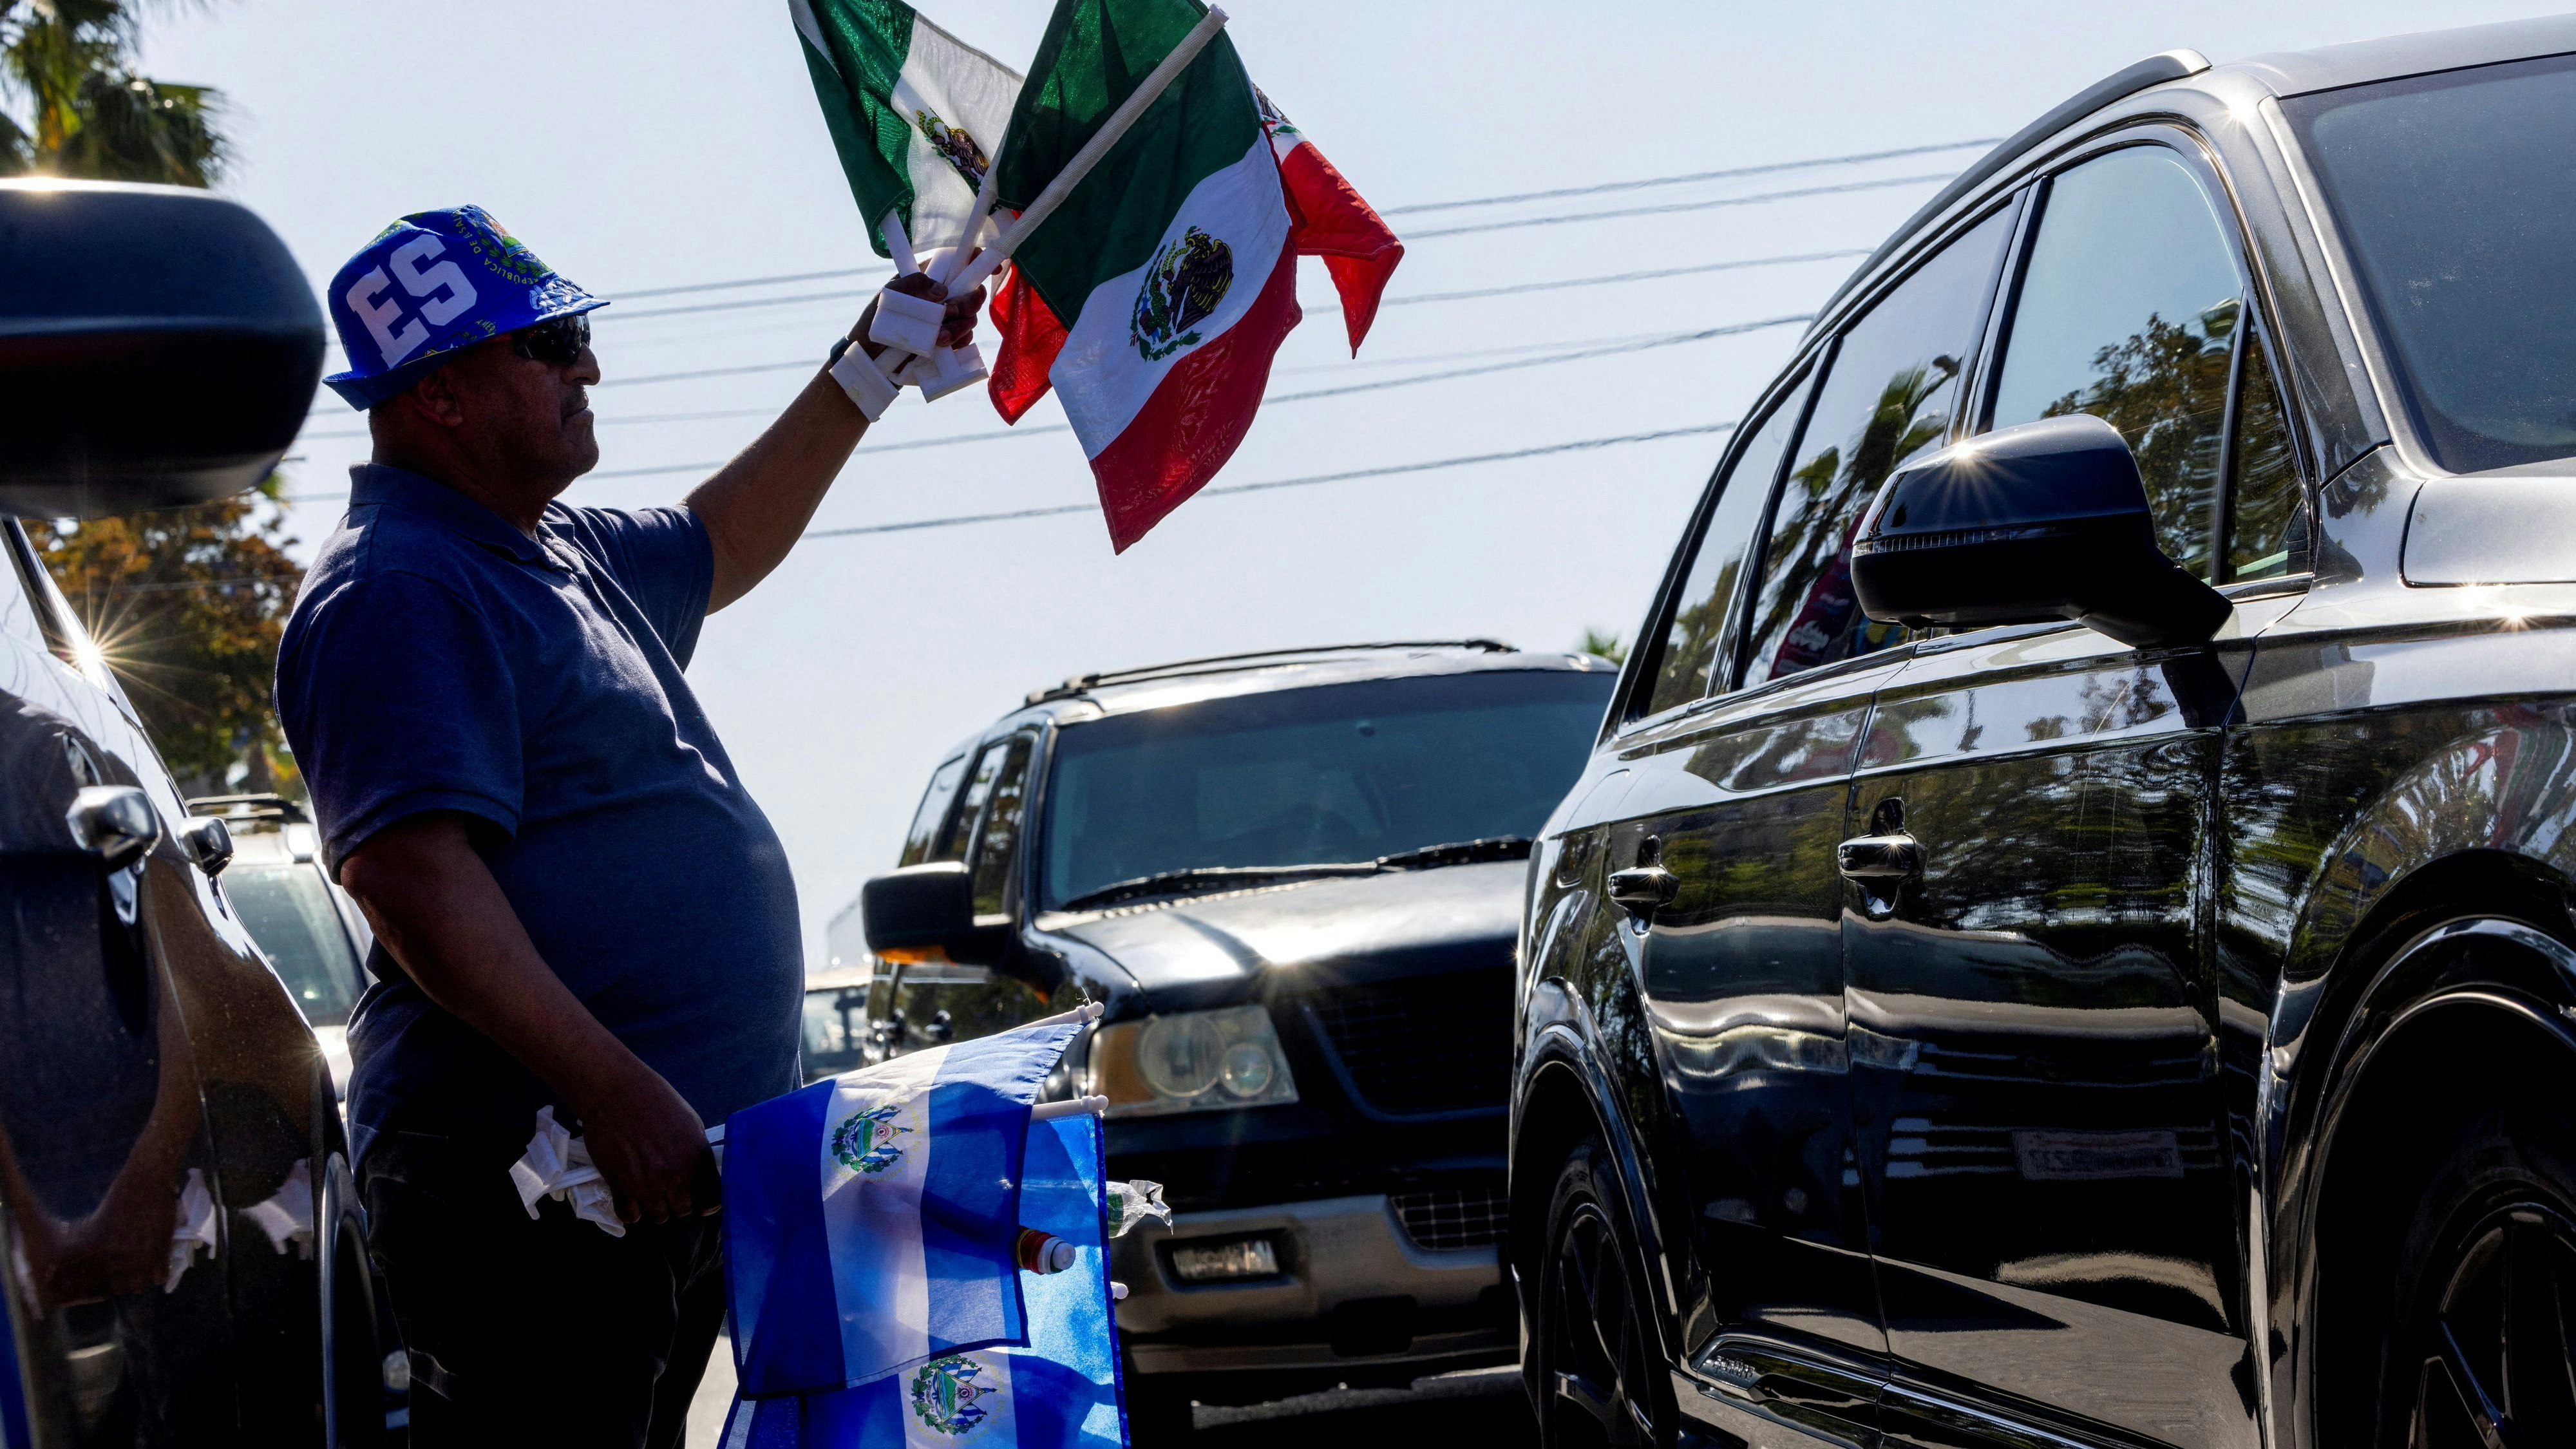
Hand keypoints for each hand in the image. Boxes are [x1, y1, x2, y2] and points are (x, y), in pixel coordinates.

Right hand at [573, 1067, 717, 1223]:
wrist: (616, 1093)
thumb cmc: (655, 1099)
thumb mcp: (690, 1122)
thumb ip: (697, 1152)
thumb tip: (699, 1173)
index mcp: (697, 1157)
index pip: (712, 1197)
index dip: (708, 1204)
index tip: (702, 1204)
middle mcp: (676, 1175)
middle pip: (684, 1210)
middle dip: (678, 1203)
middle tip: (670, 1192)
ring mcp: (648, 1183)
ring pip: (658, 1216)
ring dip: (655, 1208)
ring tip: (649, 1194)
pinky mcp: (620, 1186)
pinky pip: (630, 1216)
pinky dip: (631, 1212)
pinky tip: (631, 1200)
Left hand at [851, 268, 991, 355]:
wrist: (873, 359)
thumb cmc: (877, 321)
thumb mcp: (889, 296)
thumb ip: (913, 284)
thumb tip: (943, 290)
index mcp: (930, 280)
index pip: (957, 264)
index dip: (976, 261)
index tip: (991, 267)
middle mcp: (943, 299)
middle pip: (972, 293)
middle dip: (967, 302)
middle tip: (950, 312)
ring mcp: (948, 321)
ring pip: (971, 319)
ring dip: (958, 328)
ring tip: (938, 338)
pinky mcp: (949, 342)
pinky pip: (965, 340)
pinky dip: (957, 343)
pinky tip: (940, 347)